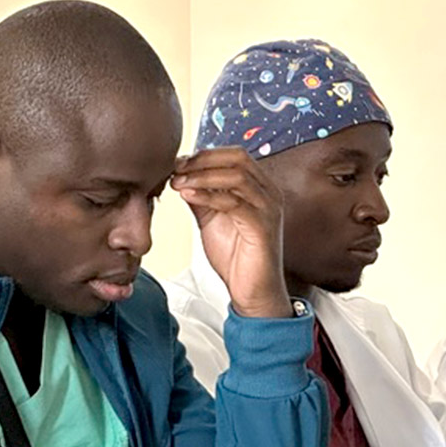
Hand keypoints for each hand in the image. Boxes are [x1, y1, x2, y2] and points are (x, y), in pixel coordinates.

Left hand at [172, 149, 291, 317]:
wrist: (252, 292)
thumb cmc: (236, 258)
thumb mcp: (211, 220)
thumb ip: (201, 197)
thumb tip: (181, 176)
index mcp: (260, 188)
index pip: (234, 155)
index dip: (204, 154)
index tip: (177, 163)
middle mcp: (269, 193)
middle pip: (238, 158)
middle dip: (203, 159)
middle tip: (176, 168)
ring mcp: (269, 209)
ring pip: (236, 176)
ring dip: (202, 175)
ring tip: (178, 182)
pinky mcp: (262, 227)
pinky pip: (234, 202)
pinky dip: (208, 196)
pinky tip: (188, 196)